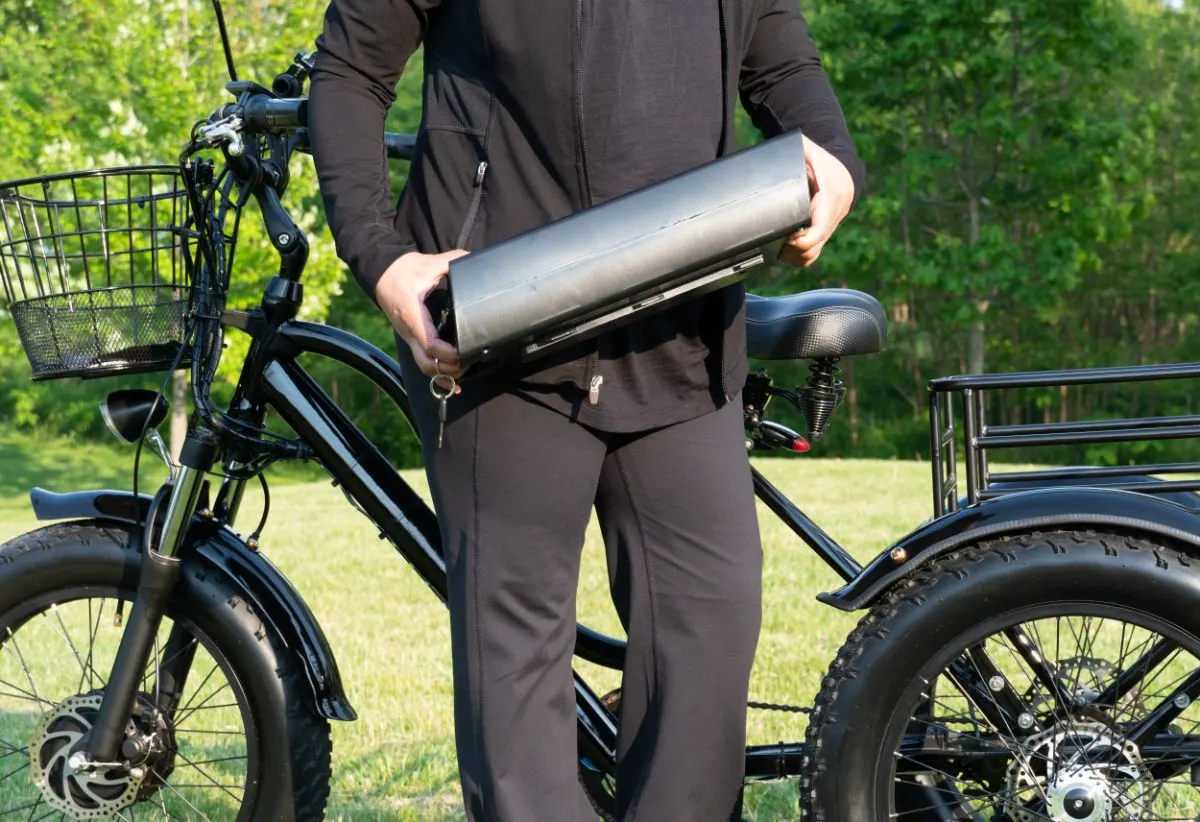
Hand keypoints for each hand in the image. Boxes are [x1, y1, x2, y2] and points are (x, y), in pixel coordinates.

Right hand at [375, 250, 468, 379]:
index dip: (449, 354)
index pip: (430, 344)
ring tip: (464, 369)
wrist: (382, 272)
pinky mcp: (411, 338)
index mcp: (414, 315)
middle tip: (469, 363)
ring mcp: (408, 337)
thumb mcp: (429, 262)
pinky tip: (452, 381)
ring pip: (424, 367)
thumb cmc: (404, 270)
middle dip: (449, 369)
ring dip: (444, 374)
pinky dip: (437, 373)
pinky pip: (422, 361)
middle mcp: (409, 331)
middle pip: (426, 364)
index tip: (466, 352)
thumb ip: (452, 261)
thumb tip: (473, 259)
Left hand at [780, 136, 854, 266]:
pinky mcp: (825, 233)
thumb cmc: (823, 161)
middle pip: (815, 245)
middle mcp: (834, 215)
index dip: (804, 239)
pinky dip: (800, 256)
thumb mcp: (809, 150)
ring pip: (813, 253)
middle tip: (775, 242)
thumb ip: (795, 152)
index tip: (788, 238)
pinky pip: (814, 253)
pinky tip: (786, 251)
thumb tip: (775, 159)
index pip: (820, 228)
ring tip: (778, 248)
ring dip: (795, 256)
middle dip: (794, 249)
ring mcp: (831, 226)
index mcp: (831, 196)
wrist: (845, 171)